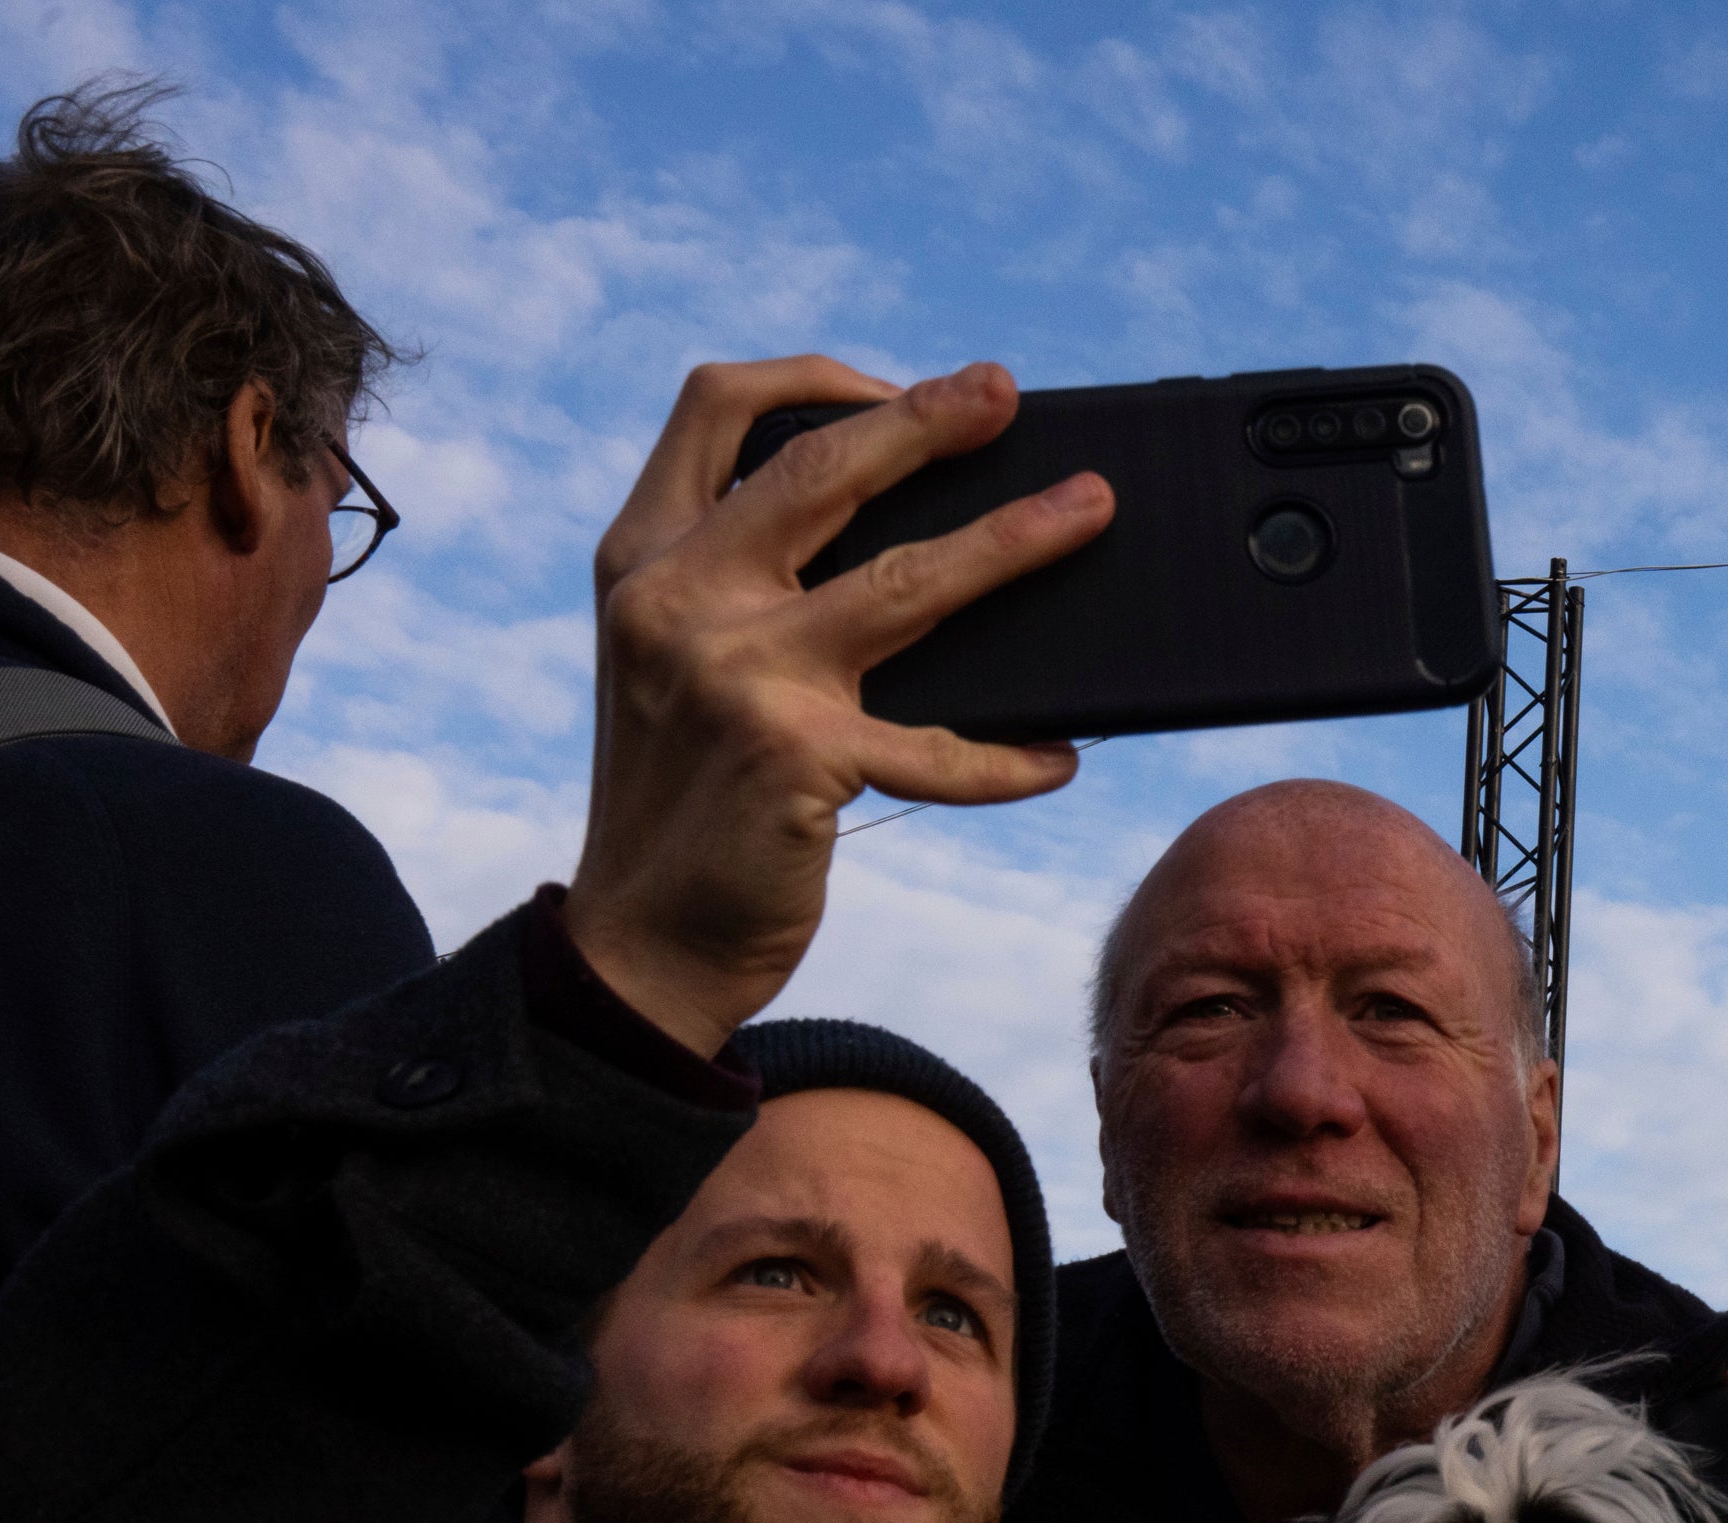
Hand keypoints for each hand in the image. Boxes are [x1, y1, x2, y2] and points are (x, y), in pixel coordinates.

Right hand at [568, 359, 1115, 1054]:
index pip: (715, 407)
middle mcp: (676, 598)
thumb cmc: (687, 797)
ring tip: (1086, 512)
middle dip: (928, 420)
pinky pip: (939, 749)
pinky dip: (1006, 757)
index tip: (897, 387)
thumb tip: (912, 528)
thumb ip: (744, 585)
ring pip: (906, 581)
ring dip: (1013, 542)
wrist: (642, 942)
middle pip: (823, 468)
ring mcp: (735, 673)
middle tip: (1005, 394)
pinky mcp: (796, 760)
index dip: (815, 376)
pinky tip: (1057, 758)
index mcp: (641, 557)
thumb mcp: (678, 661)